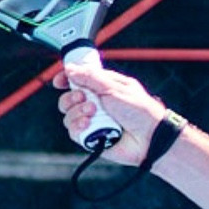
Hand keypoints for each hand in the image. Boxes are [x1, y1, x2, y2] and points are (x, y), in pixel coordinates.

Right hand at [53, 54, 167, 166]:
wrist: (149, 137)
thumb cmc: (139, 110)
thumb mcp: (114, 87)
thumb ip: (91, 77)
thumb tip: (70, 69)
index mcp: (102, 88)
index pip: (78, 81)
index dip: (66, 79)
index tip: (59, 81)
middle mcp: (96, 104)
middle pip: (68, 98)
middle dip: (71, 96)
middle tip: (83, 97)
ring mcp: (93, 121)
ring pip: (68, 115)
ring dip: (76, 111)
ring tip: (92, 112)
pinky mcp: (91, 138)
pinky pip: (73, 131)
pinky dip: (77, 126)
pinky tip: (88, 125)